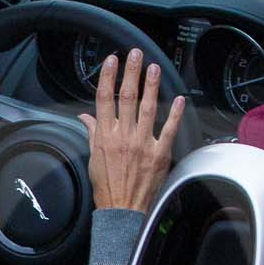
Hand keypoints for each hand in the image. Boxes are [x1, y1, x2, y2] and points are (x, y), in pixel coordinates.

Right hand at [81, 48, 183, 212]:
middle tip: (135, 54)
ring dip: (150, 85)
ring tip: (153, 67)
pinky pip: (168, 129)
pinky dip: (174, 113)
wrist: (122, 210)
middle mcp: (123, 136)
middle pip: (126, 97)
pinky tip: (178, 98)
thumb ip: (92, 133)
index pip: (104, 100)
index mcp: (105, 136)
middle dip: (131, 73)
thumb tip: (85, 117)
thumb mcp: (94, 158)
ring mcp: (142, 144)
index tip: (112, 61)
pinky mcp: (159, 154)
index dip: (108, 77)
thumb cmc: (107, 186)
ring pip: (147, 108)